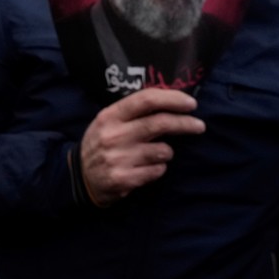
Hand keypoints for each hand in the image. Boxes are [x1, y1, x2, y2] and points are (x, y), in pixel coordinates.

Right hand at [80, 88, 204, 204]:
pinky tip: (146, 169)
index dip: (173, 99)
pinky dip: (158, 169)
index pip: (146, 99)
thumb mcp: (109, 122)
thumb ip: (134, 112)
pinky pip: (157, 171)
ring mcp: (118, 158)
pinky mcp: (123, 179)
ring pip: (163, 150)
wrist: (80, 179)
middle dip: (185, 123)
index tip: (191, 104)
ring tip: (156, 154)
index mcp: (110, 116)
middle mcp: (113, 135)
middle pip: (160, 123)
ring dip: (167, 152)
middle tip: (199, 126)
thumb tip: (173, 101)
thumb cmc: (102, 145)